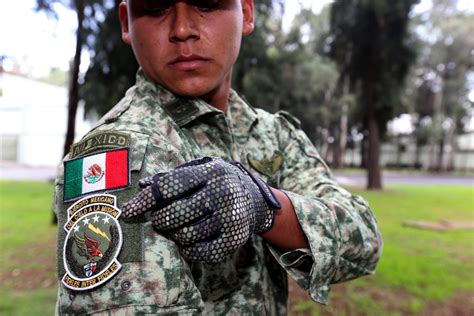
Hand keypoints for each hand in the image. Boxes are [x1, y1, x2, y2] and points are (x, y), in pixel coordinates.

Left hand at [122, 157, 280, 263]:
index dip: (145, 200)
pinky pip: (201, 252)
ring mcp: (231, 216)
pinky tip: (190, 241)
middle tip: (159, 220)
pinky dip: (189, 250)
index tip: (128, 211)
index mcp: (211, 171)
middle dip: (159, 220)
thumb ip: (171, 177)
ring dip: (174, 235)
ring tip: (176, 228)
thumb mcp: (199, 171)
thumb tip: (142, 185)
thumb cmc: (217, 183)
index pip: (169, 187)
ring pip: (185, 235)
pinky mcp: (236, 238)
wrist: (256, 200)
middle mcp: (223, 192)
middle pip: (174, 214)